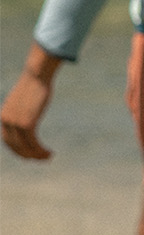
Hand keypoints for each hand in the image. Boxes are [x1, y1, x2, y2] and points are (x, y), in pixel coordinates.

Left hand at [3, 46, 61, 160]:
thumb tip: (29, 110)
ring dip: (37, 155)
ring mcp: (16, 123)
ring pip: (25, 147)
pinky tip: (49, 152)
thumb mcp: (24, 99)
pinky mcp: (27, 123)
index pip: (8, 140)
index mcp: (4, 116)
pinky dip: (40, 150)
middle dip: (28, 155)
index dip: (18, 150)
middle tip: (41, 159)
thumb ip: (23, 108)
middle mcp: (7, 122)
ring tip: (48, 157)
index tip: (30, 154)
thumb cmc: (34, 84)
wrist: (36, 75)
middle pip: (15, 146)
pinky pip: (33, 143)